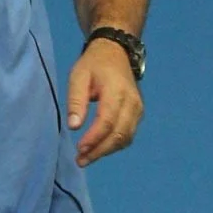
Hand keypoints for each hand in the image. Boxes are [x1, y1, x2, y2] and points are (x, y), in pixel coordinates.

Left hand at [66, 38, 143, 166]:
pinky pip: (128, 134)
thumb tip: (73, 127)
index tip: (79, 149)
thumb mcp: (78, 77)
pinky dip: (114, 145)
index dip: (94, 138)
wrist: (115, 52)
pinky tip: (99, 148)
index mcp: (116, 91)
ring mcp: (138, 109)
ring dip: (107, 150)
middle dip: (100, 150)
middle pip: (119, 134)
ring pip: (126, 138)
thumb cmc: (93, 64)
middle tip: (80, 160)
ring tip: (87, 158)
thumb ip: (76, 101)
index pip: (108, 121)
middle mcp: (132, 102)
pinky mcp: (138, 114)